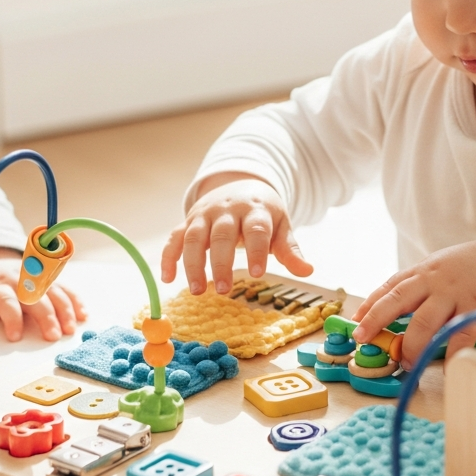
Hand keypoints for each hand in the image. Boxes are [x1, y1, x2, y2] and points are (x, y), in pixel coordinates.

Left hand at [0, 249, 86, 340]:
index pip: (6, 300)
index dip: (12, 318)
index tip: (14, 337)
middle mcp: (16, 279)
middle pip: (35, 297)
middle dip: (46, 316)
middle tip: (53, 336)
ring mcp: (33, 278)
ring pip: (53, 291)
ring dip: (64, 310)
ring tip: (70, 330)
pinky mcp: (43, 279)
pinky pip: (63, 287)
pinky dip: (74, 300)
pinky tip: (83, 315)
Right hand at [161, 173, 312, 294]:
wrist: (241, 184)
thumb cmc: (263, 213)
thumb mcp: (281, 225)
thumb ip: (289, 249)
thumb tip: (307, 271)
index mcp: (255, 209)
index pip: (256, 230)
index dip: (256, 251)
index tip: (257, 274)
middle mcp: (227, 210)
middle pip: (222, 235)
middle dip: (221, 263)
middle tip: (223, 290)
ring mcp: (204, 214)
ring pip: (194, 237)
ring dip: (193, 265)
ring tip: (198, 291)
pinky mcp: (188, 221)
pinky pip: (174, 238)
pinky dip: (168, 257)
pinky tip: (168, 278)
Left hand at [352, 236, 475, 366]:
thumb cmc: (470, 269)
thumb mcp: (438, 269)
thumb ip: (417, 289)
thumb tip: (389, 316)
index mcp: (422, 272)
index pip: (389, 288)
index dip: (369, 306)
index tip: (354, 325)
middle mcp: (434, 281)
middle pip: (398, 300)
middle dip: (376, 320)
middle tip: (363, 339)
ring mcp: (455, 295)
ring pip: (425, 321)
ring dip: (412, 345)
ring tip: (406, 362)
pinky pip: (460, 336)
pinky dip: (451, 354)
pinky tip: (444, 368)